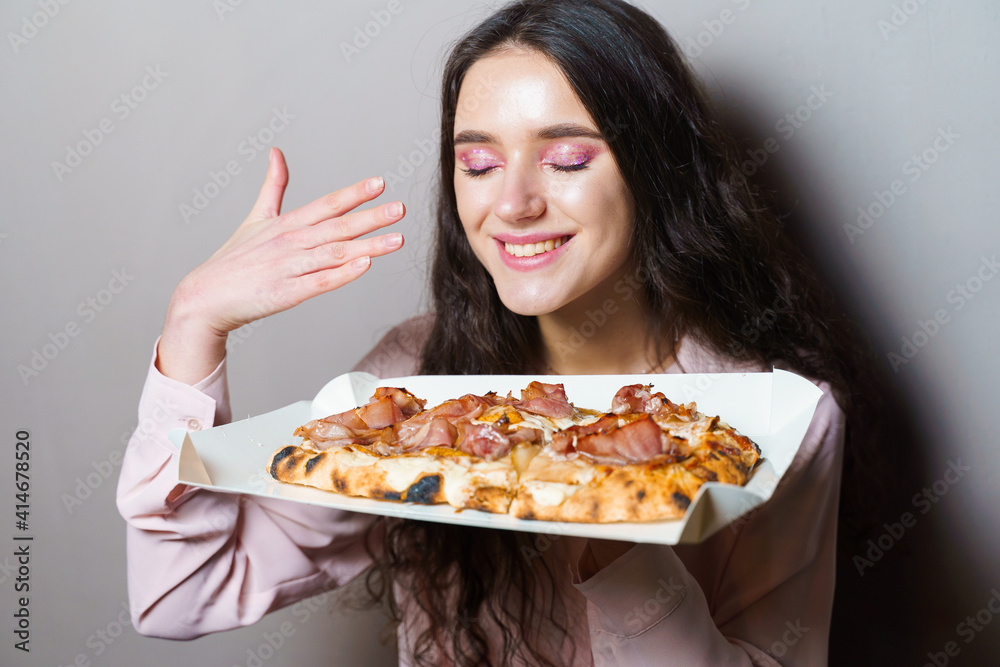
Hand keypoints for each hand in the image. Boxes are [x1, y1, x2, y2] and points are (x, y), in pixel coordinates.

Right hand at [158, 148, 405, 383]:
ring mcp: (289, 267)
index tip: (380, 183)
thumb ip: (273, 186)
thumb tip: (277, 152)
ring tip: (398, 239)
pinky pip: (320, 282)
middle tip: (401, 208)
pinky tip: (365, 266)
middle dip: (371, 217)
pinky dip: (343, 274)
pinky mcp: (285, 293)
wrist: (204, 297)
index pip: (327, 204)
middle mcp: (290, 241)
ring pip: (335, 254)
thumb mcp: (255, 218)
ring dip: (368, 246)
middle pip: (338, 227)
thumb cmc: (234, 260)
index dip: (354, 193)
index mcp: (287, 223)